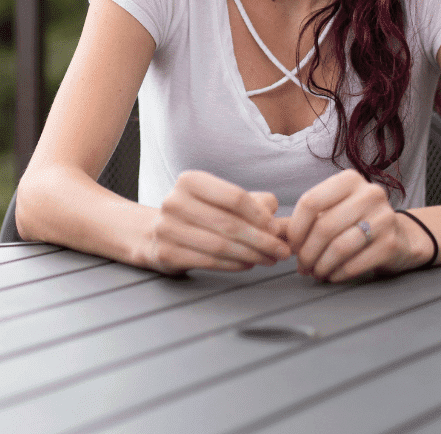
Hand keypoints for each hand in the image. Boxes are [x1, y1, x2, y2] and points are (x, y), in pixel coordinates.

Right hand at [146, 170, 291, 274]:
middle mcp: (175, 201)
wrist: (154, 233)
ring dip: (251, 255)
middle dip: (261, 240)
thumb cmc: (199, 214)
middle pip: (229, 223)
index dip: (260, 215)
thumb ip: (254, 203)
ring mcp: (167, 228)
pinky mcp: (166, 253)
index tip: (277, 229)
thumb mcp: (223, 199)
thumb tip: (279, 222)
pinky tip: (248, 264)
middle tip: (281, 251)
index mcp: (190, 181)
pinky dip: (234, 265)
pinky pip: (209, 261)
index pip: (234, 197)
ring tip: (269, 259)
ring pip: (221, 245)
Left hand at [286, 169, 429, 281]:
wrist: (400, 236)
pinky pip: (354, 263)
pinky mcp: (390, 243)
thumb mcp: (333, 211)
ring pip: (339, 247)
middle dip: (307, 253)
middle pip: (324, 227)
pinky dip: (337, 274)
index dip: (296, 228)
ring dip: (321, 266)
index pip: (310, 201)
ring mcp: (383, 217)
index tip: (292, 246)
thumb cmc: (356, 222)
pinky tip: (333, 275)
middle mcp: (369, 193)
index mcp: (349, 180)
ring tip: (316, 272)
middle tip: (302, 267)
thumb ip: (304, 219)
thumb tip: (273, 231)